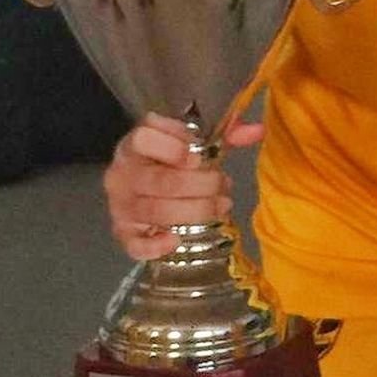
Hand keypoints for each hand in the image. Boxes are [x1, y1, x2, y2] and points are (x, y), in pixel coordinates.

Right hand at [101, 113, 260, 259]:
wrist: (139, 182)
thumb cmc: (170, 161)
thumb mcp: (193, 142)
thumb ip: (224, 134)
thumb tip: (257, 131)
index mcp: (134, 144)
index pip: (143, 138)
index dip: (174, 147)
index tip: (199, 157)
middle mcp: (121, 173)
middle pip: (161, 181)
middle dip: (202, 185)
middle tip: (223, 185)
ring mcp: (120, 205)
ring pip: (156, 211)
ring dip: (196, 211)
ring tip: (220, 206)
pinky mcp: (123, 232)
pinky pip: (134, 244)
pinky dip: (156, 246)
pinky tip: (176, 239)